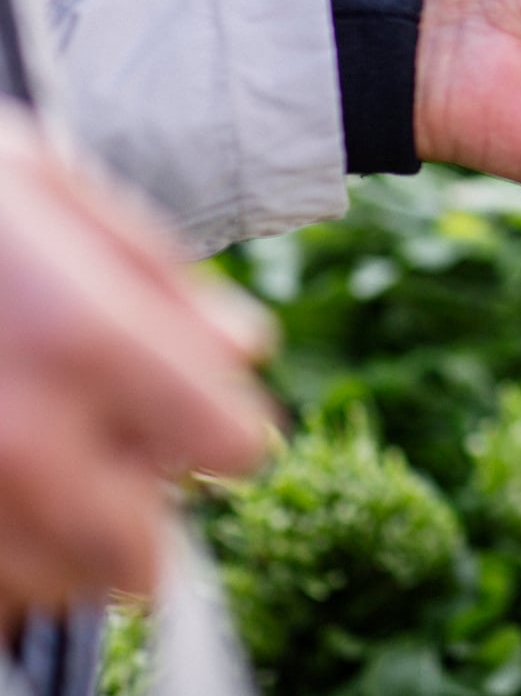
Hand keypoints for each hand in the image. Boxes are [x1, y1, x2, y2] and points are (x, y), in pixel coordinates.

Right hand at [0, 105, 274, 623]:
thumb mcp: (42, 184)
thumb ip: (154, 274)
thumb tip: (244, 348)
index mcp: (81, 338)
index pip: (229, 445)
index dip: (225, 427)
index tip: (201, 413)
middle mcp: (16, 440)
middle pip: (140, 555)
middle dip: (144, 514)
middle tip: (117, 459)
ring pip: (52, 589)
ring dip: (65, 548)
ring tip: (37, 471)